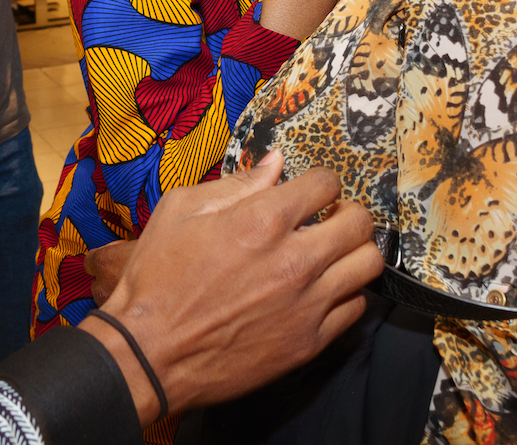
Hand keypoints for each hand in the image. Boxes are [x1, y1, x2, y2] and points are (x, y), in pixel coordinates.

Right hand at [80, 151, 380, 422]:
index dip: (320, 181)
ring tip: (333, 253)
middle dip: (347, 211)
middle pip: (360, 222)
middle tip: (330, 218)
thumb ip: (236, 184)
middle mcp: (294, 260)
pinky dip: (345, 294)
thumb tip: (276, 162)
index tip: (312, 191)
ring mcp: (306, 305)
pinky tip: (321, 290)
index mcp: (262, 221)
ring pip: (367, 265)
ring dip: (354, 251)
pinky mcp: (308, 342)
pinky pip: (355, 309)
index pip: (326, 183)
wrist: (148, 354)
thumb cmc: (156, 279)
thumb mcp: (180, 211)